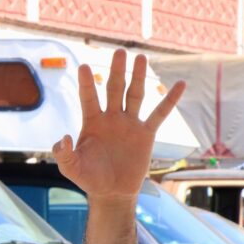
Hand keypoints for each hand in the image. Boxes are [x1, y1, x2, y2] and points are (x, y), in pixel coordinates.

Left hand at [54, 49, 184, 206]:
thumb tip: (62, 139)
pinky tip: (180, 84)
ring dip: (138, 77)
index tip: (84, 66)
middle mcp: (111, 118)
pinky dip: (170, 99)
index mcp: (92, 122)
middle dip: (117, 71)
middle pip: (115, 89)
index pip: (89, 98)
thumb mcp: (71, 168)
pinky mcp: (146, 134)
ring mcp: (130, 124)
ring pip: (135, 95)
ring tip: (140, 58)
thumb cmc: (89, 178)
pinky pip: (160, 113)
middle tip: (119, 51)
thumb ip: (63, 154)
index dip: (87, 84)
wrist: (111, 192)